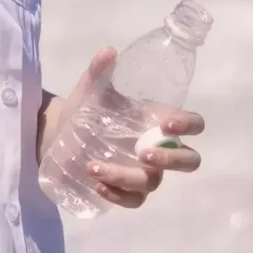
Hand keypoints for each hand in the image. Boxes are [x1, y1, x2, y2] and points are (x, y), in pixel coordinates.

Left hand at [39, 45, 204, 212]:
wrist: (59, 134)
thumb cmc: (85, 109)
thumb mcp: (91, 89)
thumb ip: (100, 71)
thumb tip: (108, 52)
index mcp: (158, 121)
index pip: (193, 125)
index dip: (188, 125)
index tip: (166, 123)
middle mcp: (157, 148)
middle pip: (188, 161)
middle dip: (171, 160)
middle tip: (143, 153)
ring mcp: (144, 172)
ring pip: (151, 183)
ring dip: (125, 177)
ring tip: (93, 167)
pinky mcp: (125, 190)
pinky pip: (133, 200)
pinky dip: (117, 195)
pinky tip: (97, 184)